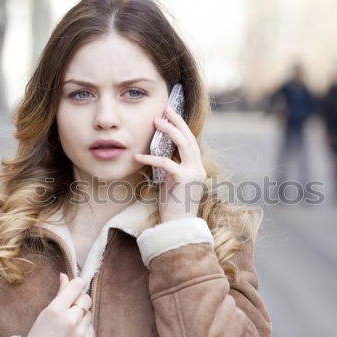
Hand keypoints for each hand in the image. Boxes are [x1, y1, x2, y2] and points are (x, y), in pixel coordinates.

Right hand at [20, 273, 93, 336]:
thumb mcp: (45, 313)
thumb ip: (60, 294)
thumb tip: (66, 275)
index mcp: (56, 309)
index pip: (77, 286)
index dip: (78, 284)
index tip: (77, 286)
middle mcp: (70, 319)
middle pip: (87, 299)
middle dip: (80, 302)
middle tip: (70, 311)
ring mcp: (81, 332)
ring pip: (89, 313)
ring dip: (82, 317)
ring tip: (69, 327)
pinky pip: (91, 327)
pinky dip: (84, 329)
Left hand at [134, 105, 206, 222]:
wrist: (178, 227)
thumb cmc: (172, 206)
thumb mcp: (171, 182)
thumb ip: (170, 167)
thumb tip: (158, 152)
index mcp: (197, 168)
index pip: (191, 141)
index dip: (181, 126)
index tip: (170, 114)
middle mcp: (198, 168)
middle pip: (190, 138)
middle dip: (177, 121)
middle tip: (165, 109)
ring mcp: (194, 173)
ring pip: (184, 144)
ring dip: (170, 130)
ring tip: (157, 121)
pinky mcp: (184, 179)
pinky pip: (166, 163)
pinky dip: (151, 158)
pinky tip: (138, 156)